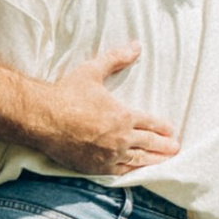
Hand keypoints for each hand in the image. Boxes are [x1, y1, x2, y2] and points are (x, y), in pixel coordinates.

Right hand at [31, 42, 176, 176]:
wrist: (42, 118)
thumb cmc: (67, 94)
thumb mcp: (92, 71)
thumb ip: (116, 59)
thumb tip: (136, 45)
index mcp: (123, 116)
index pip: (150, 123)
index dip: (162, 127)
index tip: (171, 130)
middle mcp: (120, 138)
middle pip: (149, 144)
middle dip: (164, 146)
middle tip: (175, 149)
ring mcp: (109, 155)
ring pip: (138, 160)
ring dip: (153, 161)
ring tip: (164, 162)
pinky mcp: (96, 167)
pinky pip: (120, 172)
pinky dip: (132, 171)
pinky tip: (137, 171)